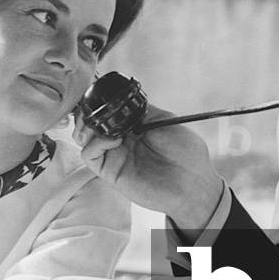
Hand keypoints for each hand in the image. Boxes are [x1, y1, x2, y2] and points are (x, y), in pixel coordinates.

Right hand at [74, 105, 223, 229]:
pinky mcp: (111, 172)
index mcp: (135, 127)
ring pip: (84, 138)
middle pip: (91, 123)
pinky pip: (89, 155)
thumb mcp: (166, 120)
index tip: (100, 96)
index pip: (107, 112)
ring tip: (101, 126)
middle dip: (87, 113)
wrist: (193, 183)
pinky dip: (95, 143)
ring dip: (87, 127)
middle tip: (96, 111)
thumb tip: (122, 100)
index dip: (100, 103)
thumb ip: (142, 110)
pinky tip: (113, 140)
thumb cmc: (188, 155)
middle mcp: (122, 140)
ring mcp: (115, 156)